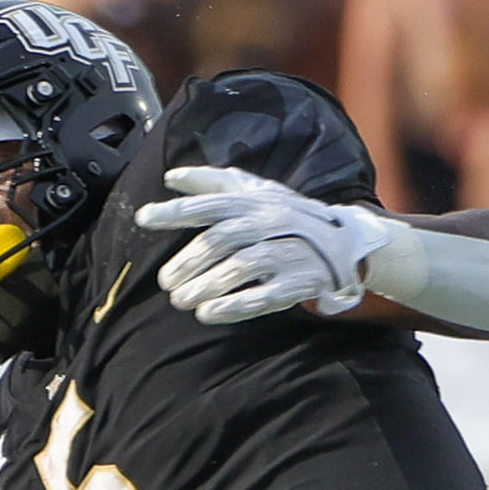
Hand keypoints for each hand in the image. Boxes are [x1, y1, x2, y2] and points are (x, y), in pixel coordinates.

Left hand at [137, 165, 379, 321]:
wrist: (344, 242)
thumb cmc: (287, 215)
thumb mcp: (255, 192)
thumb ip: (213, 183)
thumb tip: (172, 176)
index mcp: (255, 201)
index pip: (212, 203)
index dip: (177, 210)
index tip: (144, 218)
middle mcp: (271, 222)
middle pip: (223, 239)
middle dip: (189, 260)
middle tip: (165, 281)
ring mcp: (288, 252)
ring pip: (242, 266)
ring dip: (206, 284)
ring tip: (180, 300)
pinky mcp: (300, 281)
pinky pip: (266, 296)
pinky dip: (235, 306)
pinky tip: (209, 313)